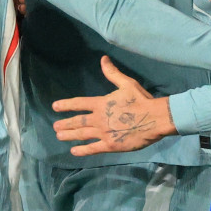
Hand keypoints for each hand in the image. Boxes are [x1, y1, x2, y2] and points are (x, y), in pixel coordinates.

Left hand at [52, 56, 175, 155]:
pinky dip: (82, 150)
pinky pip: (93, 148)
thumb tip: (103, 59)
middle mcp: (99, 118)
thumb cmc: (141, 100)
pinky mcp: (110, 145)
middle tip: (55, 127)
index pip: (79, 104)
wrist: (155, 118)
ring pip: (82, 135)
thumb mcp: (127, 83)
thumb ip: (112, 73)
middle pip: (77, 121)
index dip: (65, 105)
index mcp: (101, 103)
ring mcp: (103, 133)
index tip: (55, 107)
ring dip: (69, 136)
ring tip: (59, 136)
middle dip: (65, 124)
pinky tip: (74, 151)